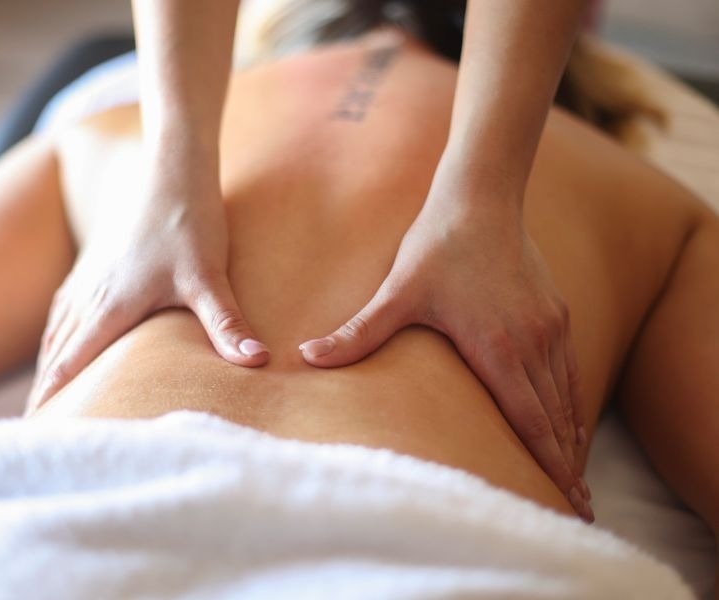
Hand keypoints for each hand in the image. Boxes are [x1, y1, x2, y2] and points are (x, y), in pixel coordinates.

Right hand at [27, 149, 267, 411]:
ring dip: (50, 364)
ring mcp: (90, 277)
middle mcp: (91, 295)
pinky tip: (59, 338)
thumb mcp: (210, 278)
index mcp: (110, 307)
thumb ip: (227, 324)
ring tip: (43, 395)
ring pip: (58, 330)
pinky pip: (65, 307)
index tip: (33, 431)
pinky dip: (57, 333)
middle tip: (34, 428)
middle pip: (58, 352)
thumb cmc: (190, 223)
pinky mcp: (98, 263)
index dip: (52, 399)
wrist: (173, 172)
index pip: (71, 364)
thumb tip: (257, 362)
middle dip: (46, 391)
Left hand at [298, 172, 591, 520]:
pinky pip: (570, 369)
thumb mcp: (395, 292)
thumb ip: (358, 332)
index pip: (530, 420)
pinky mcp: (556, 311)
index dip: (546, 463)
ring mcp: (550, 326)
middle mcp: (534, 342)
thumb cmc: (437, 246)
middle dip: (565, 464)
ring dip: (572, 437)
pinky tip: (570, 420)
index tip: (565, 500)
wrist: (480, 198)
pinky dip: (572, 402)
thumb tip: (306, 357)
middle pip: (555, 418)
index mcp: (498, 347)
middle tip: (577, 507)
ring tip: (575, 475)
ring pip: (566, 396)